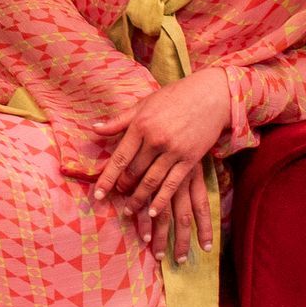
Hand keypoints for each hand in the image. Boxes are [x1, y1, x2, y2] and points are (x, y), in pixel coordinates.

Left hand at [93, 70, 231, 254]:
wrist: (210, 95)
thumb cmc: (174, 97)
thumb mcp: (144, 103)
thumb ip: (120, 120)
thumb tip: (94, 129)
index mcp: (141, 125)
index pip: (120, 157)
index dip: (107, 178)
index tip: (98, 195)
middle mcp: (155, 139)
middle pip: (134, 171)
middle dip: (123, 188)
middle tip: (116, 199)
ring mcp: (174, 150)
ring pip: (151, 181)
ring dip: (139, 199)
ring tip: (129, 211)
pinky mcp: (190, 159)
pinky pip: (173, 183)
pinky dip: (162, 199)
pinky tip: (153, 211)